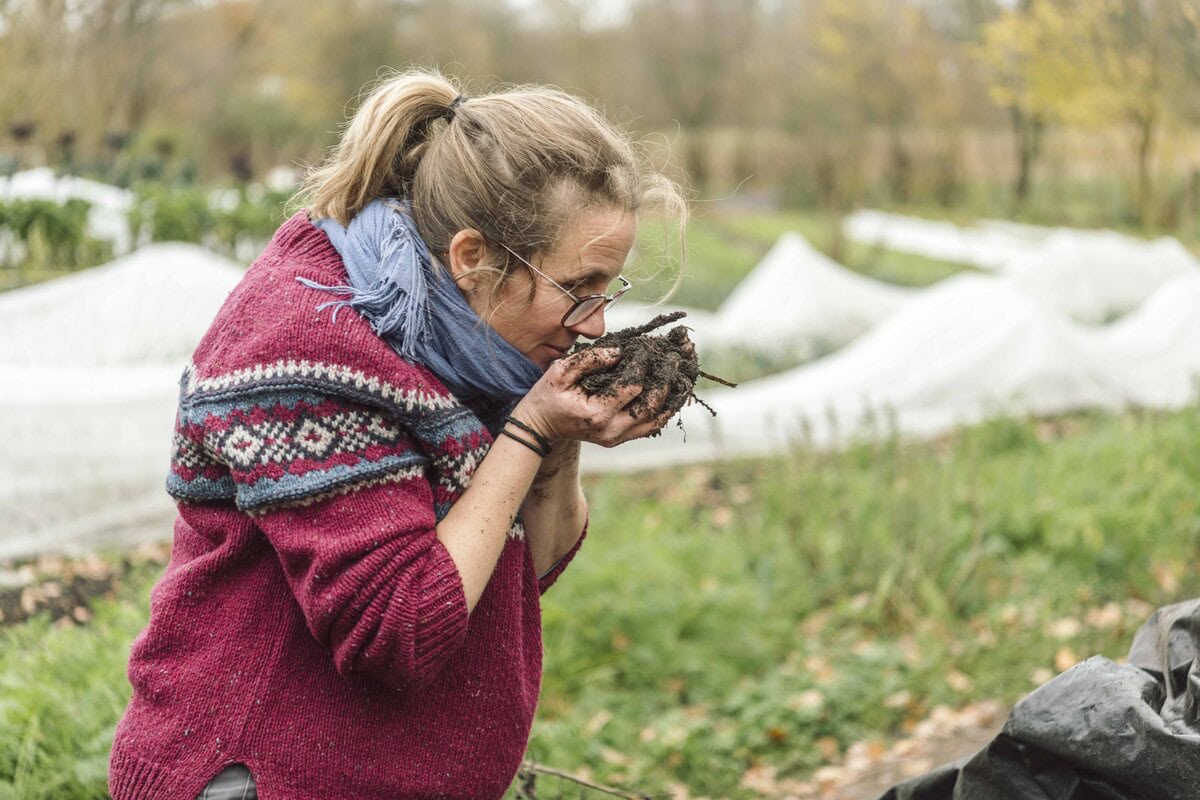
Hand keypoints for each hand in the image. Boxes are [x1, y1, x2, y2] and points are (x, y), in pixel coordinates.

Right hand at [511, 348, 673, 447]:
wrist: (540, 427)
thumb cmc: (548, 396)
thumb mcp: (559, 372)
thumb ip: (588, 359)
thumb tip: (619, 351)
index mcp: (596, 413)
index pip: (633, 386)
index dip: (643, 364)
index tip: (646, 346)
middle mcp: (612, 430)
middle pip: (653, 405)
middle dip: (667, 377)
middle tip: (675, 356)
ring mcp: (619, 437)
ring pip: (658, 418)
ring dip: (673, 394)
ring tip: (683, 371)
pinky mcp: (622, 438)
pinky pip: (652, 424)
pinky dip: (666, 407)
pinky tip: (674, 389)